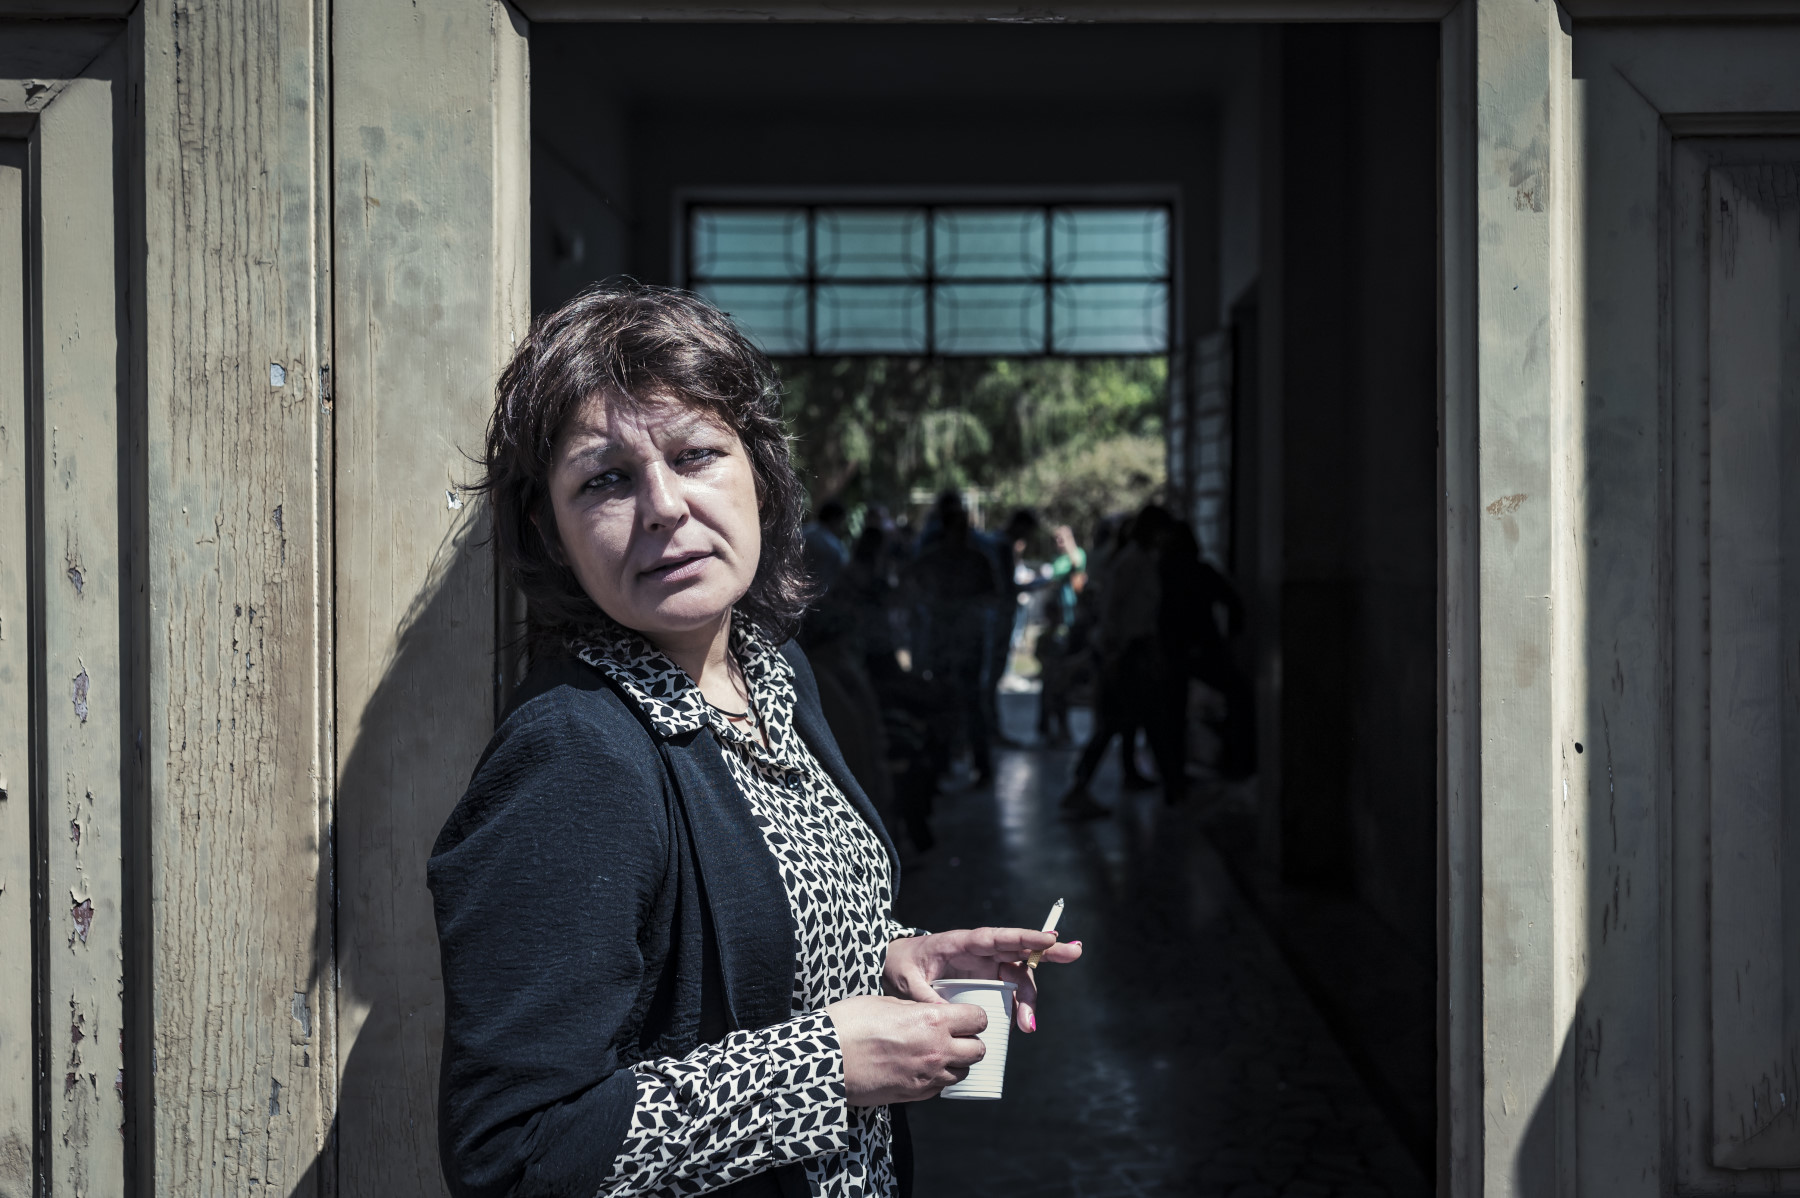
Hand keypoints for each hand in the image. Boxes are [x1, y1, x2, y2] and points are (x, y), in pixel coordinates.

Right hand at [824, 994, 987, 1105]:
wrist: (824, 1059)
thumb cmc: (850, 1024)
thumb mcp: (886, 1001)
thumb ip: (915, 1009)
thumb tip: (926, 1012)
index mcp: (932, 1021)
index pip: (978, 1019)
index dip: (974, 1016)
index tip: (966, 1016)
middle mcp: (937, 1050)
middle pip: (978, 1050)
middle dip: (971, 1042)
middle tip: (957, 1036)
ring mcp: (927, 1076)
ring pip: (962, 1073)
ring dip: (956, 1062)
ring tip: (937, 1053)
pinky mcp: (914, 1095)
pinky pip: (940, 1088)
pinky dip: (937, 1078)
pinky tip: (921, 1067)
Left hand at [883, 927, 1082, 1033]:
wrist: (893, 969)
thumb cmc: (900, 965)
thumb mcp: (905, 980)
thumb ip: (926, 996)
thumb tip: (948, 1016)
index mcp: (961, 943)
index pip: (997, 937)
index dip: (1024, 937)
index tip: (1049, 938)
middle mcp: (979, 952)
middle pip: (1018, 950)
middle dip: (1047, 952)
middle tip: (1074, 954)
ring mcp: (984, 967)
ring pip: (1018, 976)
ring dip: (1028, 998)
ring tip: (1027, 1025)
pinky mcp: (985, 982)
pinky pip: (1009, 991)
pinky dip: (1019, 1007)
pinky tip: (1022, 1024)